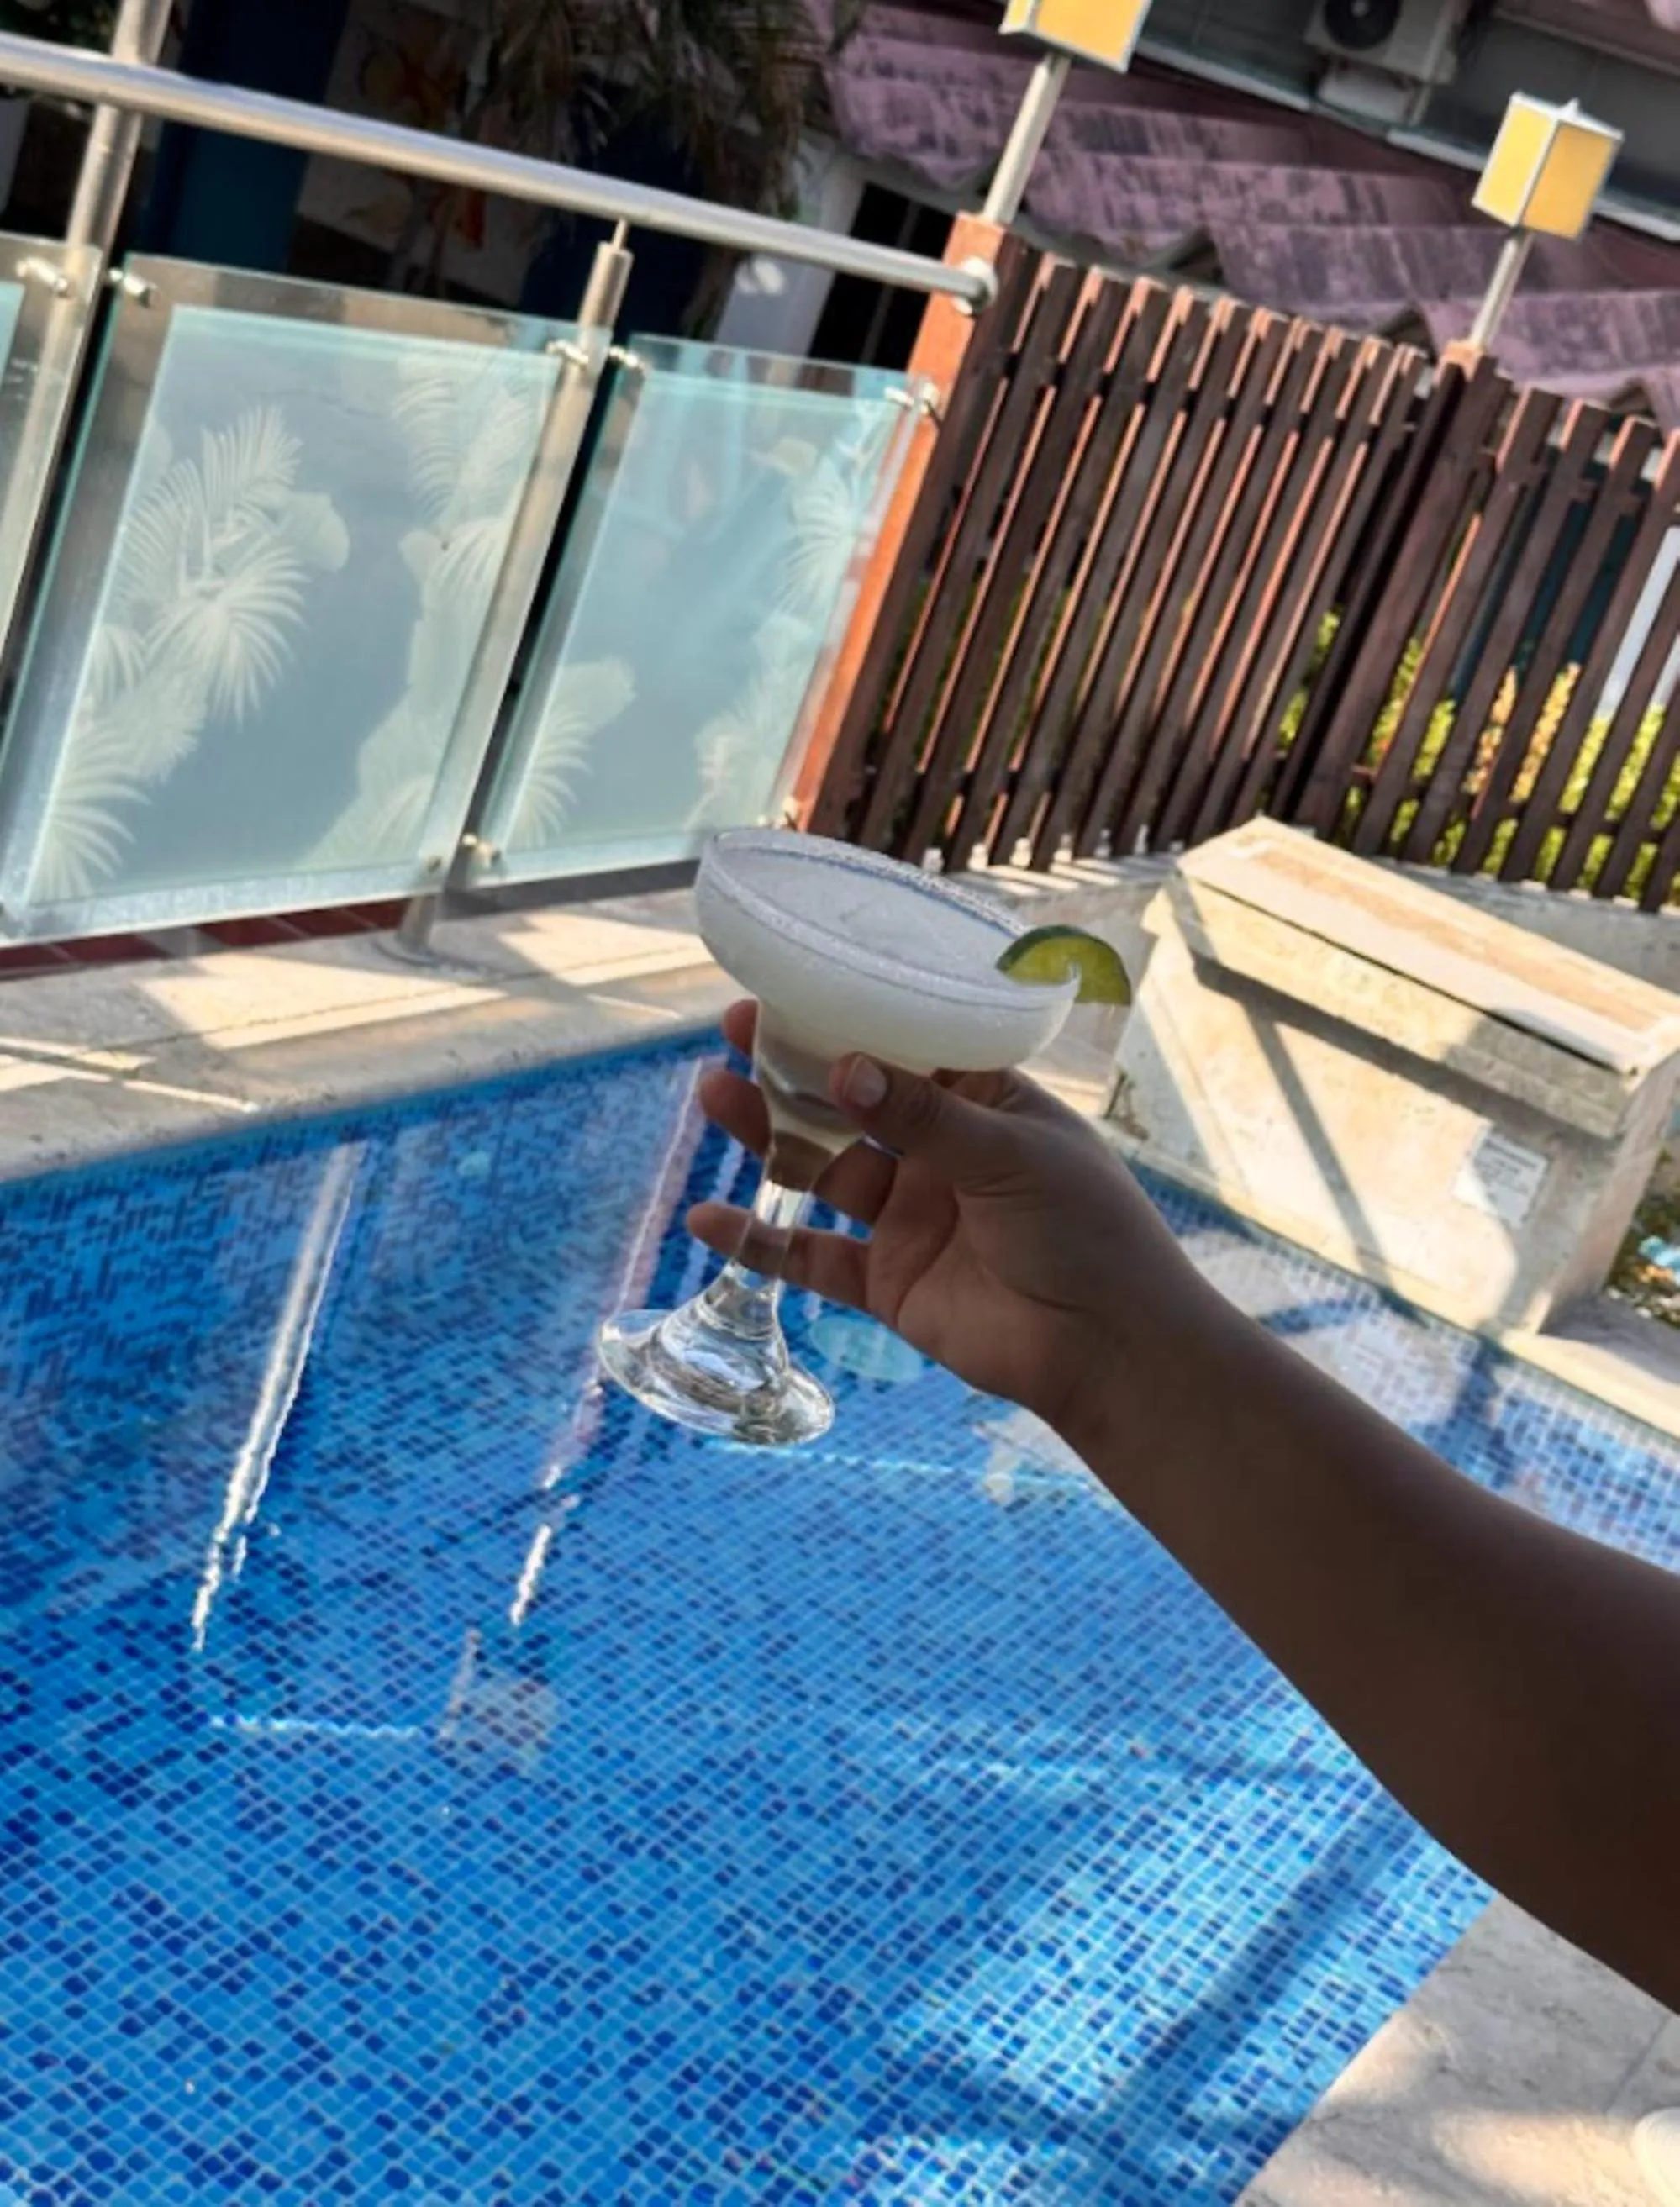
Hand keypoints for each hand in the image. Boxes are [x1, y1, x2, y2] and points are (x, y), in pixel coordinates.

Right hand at [689, 1002, 1214, 1435]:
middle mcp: (940, 1152)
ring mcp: (909, 1216)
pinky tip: (707, 1218)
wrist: (1109, 1350)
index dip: (851, 1016)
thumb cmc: (1088, 1232)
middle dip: (792, 1066)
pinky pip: (811, 1256)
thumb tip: (842, 1069)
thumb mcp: (1011, 1156)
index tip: (789, 987)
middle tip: (734, 1028)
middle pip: (850, 1101)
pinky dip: (760, 1241)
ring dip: (767, 1134)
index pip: (907, 1046)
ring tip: (713, 1094)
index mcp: (983, 1103)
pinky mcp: (887, 1282)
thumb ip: (923, 1118)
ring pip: (821, 1166)